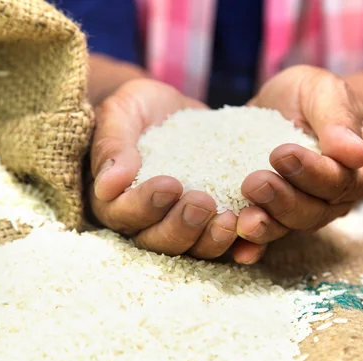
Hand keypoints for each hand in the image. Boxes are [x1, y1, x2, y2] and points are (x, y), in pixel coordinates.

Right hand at [89, 79, 237, 258]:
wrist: (174, 108)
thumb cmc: (139, 109)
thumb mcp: (121, 114)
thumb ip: (112, 145)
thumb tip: (107, 186)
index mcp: (115, 201)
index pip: (124, 213)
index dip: (145, 204)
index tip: (169, 184)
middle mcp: (147, 223)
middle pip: (159, 241)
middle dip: (181, 226)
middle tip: (203, 202)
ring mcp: (182, 227)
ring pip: (194, 249)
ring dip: (211, 239)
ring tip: (231, 219)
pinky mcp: (214, 223)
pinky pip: (227, 242)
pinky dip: (241, 241)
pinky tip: (254, 225)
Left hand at [233, 65, 362, 263]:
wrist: (291, 105)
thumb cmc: (315, 96)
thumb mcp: (327, 92)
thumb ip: (339, 120)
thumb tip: (355, 153)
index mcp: (358, 170)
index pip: (339, 179)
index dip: (311, 171)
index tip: (282, 153)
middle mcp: (335, 198)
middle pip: (313, 210)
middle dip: (283, 200)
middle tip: (255, 182)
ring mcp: (305, 210)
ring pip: (289, 226)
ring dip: (267, 225)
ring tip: (244, 219)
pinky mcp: (275, 214)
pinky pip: (268, 236)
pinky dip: (254, 246)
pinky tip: (239, 252)